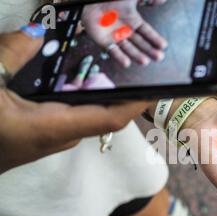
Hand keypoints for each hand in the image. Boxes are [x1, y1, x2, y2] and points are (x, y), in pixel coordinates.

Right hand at [0, 29, 149, 173]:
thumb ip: (10, 55)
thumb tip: (38, 32)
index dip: (137, 104)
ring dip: (103, 91)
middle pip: (104, 113)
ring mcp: (54, 137)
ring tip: (113, 65)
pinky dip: (82, 95)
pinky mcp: (45, 133)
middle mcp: (62, 136)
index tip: (156, 87)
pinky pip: (73, 113)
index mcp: (53, 127)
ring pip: (88, 112)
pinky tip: (75, 77)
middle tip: (137, 66)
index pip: (111, 119)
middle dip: (124, 91)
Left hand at [81, 0, 167, 67]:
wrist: (90, 1)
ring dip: (137, 56)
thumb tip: (162, 0)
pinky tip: (126, 63)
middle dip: (149, 50)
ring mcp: (115, 37)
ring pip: (128, 49)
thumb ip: (147, 0)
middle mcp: (126, 30)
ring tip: (145, 61)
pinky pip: (113, 51)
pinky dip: (119, 57)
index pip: (147, 32)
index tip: (163, 46)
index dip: (155, 39)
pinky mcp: (104, 42)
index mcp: (133, 21)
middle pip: (140, 43)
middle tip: (159, 57)